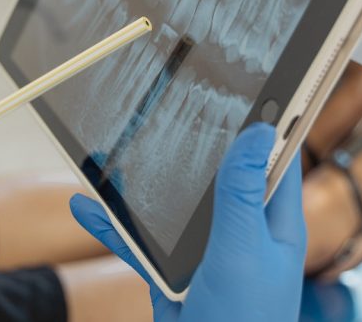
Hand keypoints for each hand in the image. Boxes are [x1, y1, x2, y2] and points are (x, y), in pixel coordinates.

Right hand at [71, 123, 304, 321]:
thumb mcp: (242, 249)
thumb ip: (241, 193)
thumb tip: (259, 132)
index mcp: (274, 225)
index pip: (275, 159)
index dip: (267, 123)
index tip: (253, 84)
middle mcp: (242, 235)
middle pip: (217, 176)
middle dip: (193, 144)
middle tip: (167, 102)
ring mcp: (206, 255)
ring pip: (173, 207)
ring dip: (144, 184)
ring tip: (115, 148)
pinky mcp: (173, 277)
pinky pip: (140, 243)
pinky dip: (112, 225)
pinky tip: (86, 205)